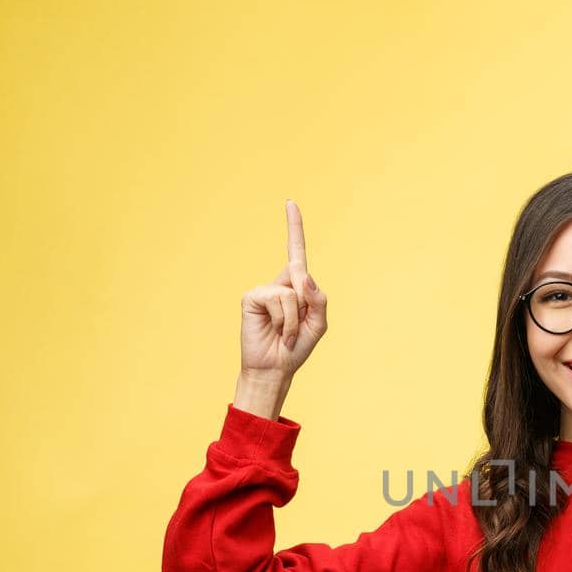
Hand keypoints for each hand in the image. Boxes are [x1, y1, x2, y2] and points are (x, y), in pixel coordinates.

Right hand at [239, 199, 329, 376]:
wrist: (276, 368)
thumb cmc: (297, 347)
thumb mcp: (318, 323)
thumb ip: (318, 298)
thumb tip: (302, 275)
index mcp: (296, 286)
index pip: (296, 252)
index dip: (294, 227)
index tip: (290, 203)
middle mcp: (280, 283)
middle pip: (301, 276)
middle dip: (304, 308)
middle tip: (293, 333)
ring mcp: (264, 289)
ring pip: (292, 293)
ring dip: (295, 320)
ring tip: (286, 334)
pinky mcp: (252, 296)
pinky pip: (279, 300)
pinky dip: (285, 321)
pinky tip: (276, 331)